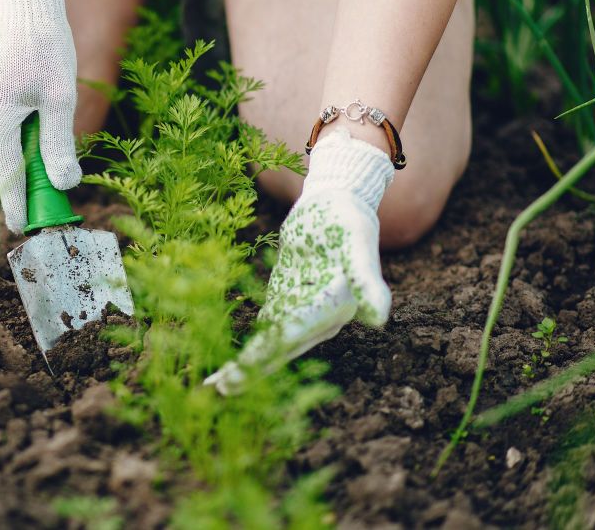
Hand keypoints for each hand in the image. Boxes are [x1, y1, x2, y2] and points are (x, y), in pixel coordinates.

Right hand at [0, 0, 80, 233]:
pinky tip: (22, 110)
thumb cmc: (47, 46)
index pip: (6, 175)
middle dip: (18, 176)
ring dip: (10, 151)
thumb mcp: (60, 99)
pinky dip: (1, 130)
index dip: (16, 205)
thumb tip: (64, 185)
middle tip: (47, 185)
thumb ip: (59, 145)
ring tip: (38, 135)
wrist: (21, 1)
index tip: (22, 227)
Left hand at [205, 128, 393, 394]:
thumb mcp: (358, 246)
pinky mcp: (286, 298)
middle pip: (279, 349)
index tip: (239, 373)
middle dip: (249, 371)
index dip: (265, 355)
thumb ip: (367, 281)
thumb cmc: (350, 221)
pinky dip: (249, 344)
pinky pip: (266, 327)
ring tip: (216, 387)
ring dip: (245, 365)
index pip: (292, 336)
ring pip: (270, 344)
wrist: (338, 202)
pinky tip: (228, 361)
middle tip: (217, 392)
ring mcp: (301, 310)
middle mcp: (318, 318)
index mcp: (333, 310)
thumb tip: (379, 318)